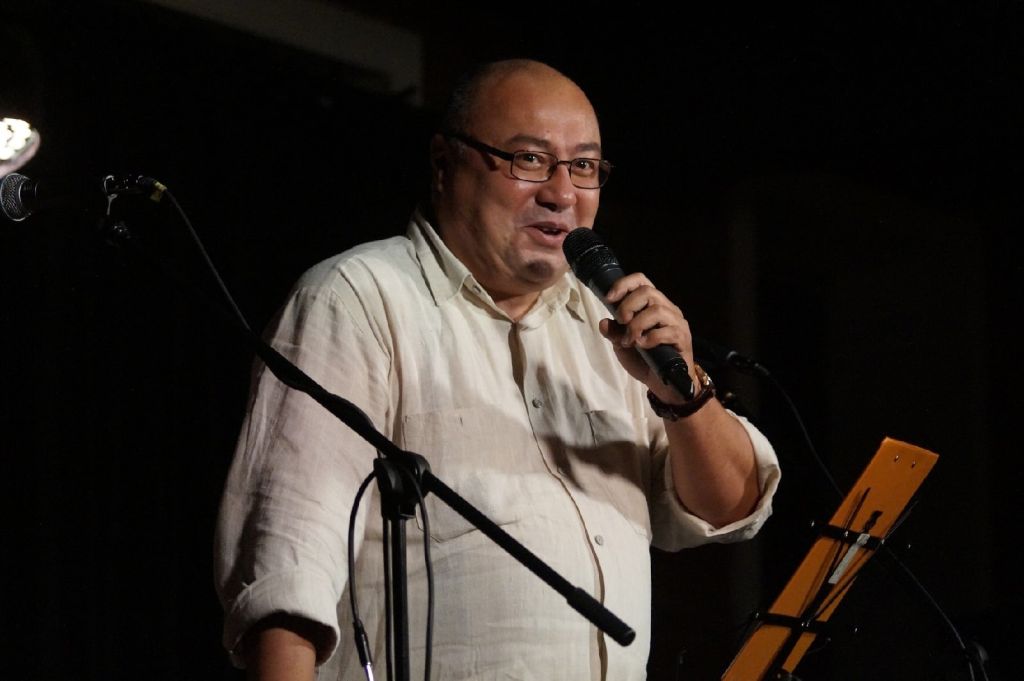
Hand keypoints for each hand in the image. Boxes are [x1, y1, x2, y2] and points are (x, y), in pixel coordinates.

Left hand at [597, 272, 695, 402]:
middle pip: (648, 292)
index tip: (609, 299)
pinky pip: (667, 331)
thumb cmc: (644, 361)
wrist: (663, 386)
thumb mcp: (622, 346)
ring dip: (637, 325)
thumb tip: (603, 322)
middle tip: (621, 323)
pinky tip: (643, 346)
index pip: (641, 280)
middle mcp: (667, 308)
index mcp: (652, 304)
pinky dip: (650, 338)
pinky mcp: (683, 338)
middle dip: (628, 306)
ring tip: (630, 341)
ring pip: (657, 310)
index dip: (624, 284)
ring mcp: (677, 322)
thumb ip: (614, 333)